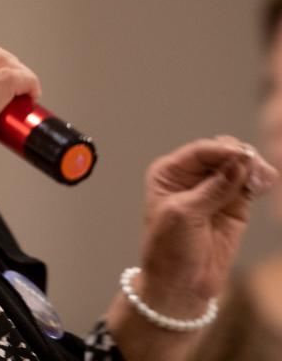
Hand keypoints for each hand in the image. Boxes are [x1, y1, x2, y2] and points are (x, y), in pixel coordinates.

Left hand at [138, 136, 278, 313]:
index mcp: (169, 173)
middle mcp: (191, 177)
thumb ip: (213, 189)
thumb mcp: (185, 215)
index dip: (222, 149)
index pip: (200, 151)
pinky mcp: (234, 206)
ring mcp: (214, 190)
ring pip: (240, 167)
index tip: (242, 154)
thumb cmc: (169, 248)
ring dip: (254, 168)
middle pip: (223, 154)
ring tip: (262, 179)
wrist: (180, 284)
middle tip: (256, 168)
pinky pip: (250, 186)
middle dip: (241, 157)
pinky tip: (265, 183)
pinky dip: (260, 181)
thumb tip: (239, 161)